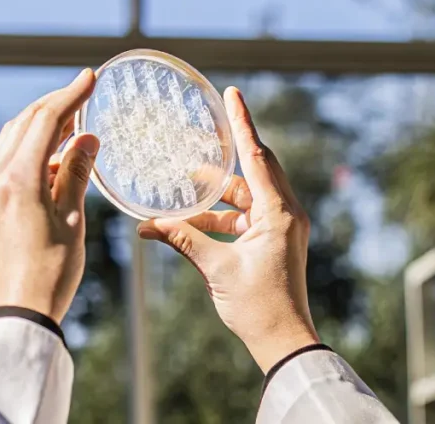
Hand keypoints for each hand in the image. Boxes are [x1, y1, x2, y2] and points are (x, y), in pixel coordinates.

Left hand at [0, 69, 99, 323]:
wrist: (19, 310)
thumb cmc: (51, 271)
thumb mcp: (73, 219)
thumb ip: (76, 172)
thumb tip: (87, 137)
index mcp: (18, 180)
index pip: (45, 121)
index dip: (70, 95)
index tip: (90, 77)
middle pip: (24, 123)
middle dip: (54, 104)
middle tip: (83, 92)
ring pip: (13, 139)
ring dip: (42, 124)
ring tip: (74, 121)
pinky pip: (8, 160)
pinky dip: (31, 147)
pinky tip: (55, 154)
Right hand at [138, 87, 318, 372]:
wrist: (283, 341)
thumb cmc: (258, 306)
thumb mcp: (216, 269)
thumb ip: (184, 240)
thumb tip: (149, 225)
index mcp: (279, 212)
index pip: (257, 156)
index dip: (242, 122)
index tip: (233, 93)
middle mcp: (285, 213)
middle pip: (252, 170)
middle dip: (223, 157)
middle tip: (202, 134)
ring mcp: (281, 227)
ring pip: (243, 197)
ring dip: (212, 199)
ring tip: (177, 197)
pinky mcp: (273, 241)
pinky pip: (243, 217)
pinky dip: (218, 218)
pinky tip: (186, 225)